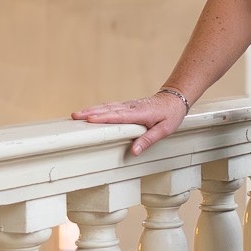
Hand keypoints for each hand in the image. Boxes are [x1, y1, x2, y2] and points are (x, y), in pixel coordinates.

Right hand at [71, 92, 187, 155]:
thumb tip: (134, 151)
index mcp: (140, 113)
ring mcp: (128, 105)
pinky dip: (98, 108)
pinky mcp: (127, 106)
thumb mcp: (164, 130)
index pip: (119, 116)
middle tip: (75, 116)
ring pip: (107, 107)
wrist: (174, 99)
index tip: (90, 120)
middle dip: (91, 113)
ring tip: (76, 114)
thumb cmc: (170, 115)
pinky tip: (90, 111)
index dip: (104, 118)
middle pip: (108, 110)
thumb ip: (148, 140)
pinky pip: (111, 106)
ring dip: (91, 110)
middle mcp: (131, 107)